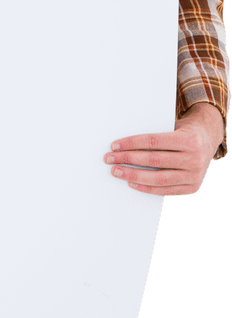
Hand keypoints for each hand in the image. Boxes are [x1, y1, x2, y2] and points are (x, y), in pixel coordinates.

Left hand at [104, 103, 224, 195]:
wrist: (209, 139)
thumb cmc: (184, 131)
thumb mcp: (174, 126)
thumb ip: (155, 136)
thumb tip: (124, 143)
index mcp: (189, 139)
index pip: (153, 141)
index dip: (131, 143)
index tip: (114, 146)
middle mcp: (194, 158)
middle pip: (153, 160)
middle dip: (128, 159)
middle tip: (109, 159)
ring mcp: (195, 175)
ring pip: (158, 178)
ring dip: (133, 175)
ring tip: (117, 171)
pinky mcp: (192, 187)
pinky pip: (165, 190)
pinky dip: (146, 188)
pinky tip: (132, 183)